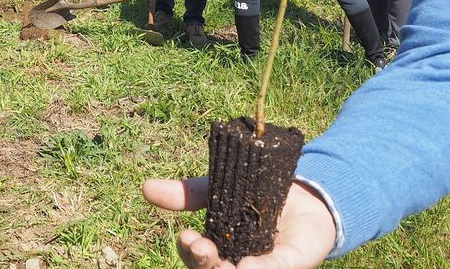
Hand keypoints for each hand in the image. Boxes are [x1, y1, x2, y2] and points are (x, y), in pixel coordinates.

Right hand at [141, 176, 336, 268]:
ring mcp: (263, 265)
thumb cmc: (256, 195)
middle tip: (201, 248)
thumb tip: (146, 188)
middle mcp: (237, 262)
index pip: (196, 258)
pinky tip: (247, 266)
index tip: (186, 236)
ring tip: (224, 265)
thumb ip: (185, 194)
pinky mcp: (292, 263)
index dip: (189, 251)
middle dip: (202, 264)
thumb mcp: (217, 190)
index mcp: (218, 250)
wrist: (304, 191)